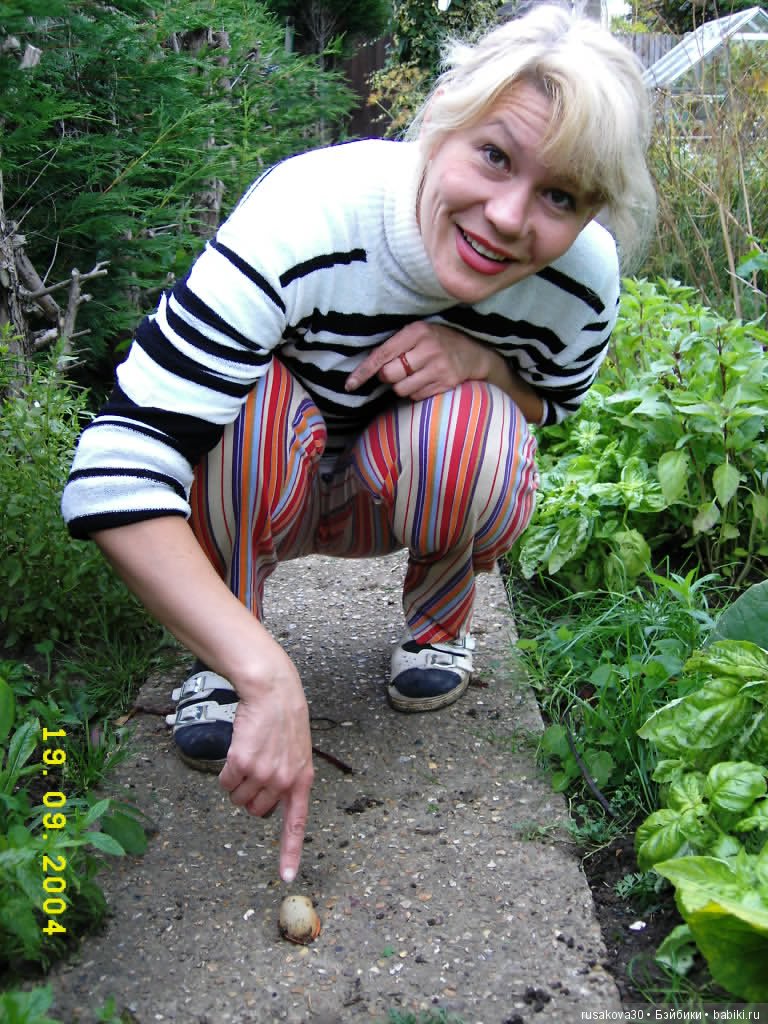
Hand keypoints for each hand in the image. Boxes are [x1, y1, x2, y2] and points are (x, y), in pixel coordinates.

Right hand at [92, 517, 315, 883]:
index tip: (287, 879)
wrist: (273, 687)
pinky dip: (225, 772)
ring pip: (239, 800)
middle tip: (254, 769)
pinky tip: (236, 750)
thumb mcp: (296, 749)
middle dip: (250, 796)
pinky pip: (226, 783)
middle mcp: (286, 780)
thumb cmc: (282, 717)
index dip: (290, 852)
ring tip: (247, 755)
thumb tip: (271, 806)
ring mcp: (266, 773)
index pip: (297, 824)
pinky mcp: (245, 763)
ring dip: (236, 783)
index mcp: (303, 779)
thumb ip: (288, 778)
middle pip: (256, 812)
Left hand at [345, 320, 544, 422]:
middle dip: (388, 376)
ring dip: (402, 386)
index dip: (364, 371)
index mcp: (417, 331)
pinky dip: (416, 392)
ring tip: (416, 374)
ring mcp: (439, 367)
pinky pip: (416, 396)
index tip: (349, 384)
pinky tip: (427, 381)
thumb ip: (396, 346)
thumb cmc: (438, 342)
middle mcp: (429, 348)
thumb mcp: (419, 334)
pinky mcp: (446, 383)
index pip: (383, 354)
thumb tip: (369, 367)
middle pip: (389, 375)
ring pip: (401, 389)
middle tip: (399, 369)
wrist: (475, 354)